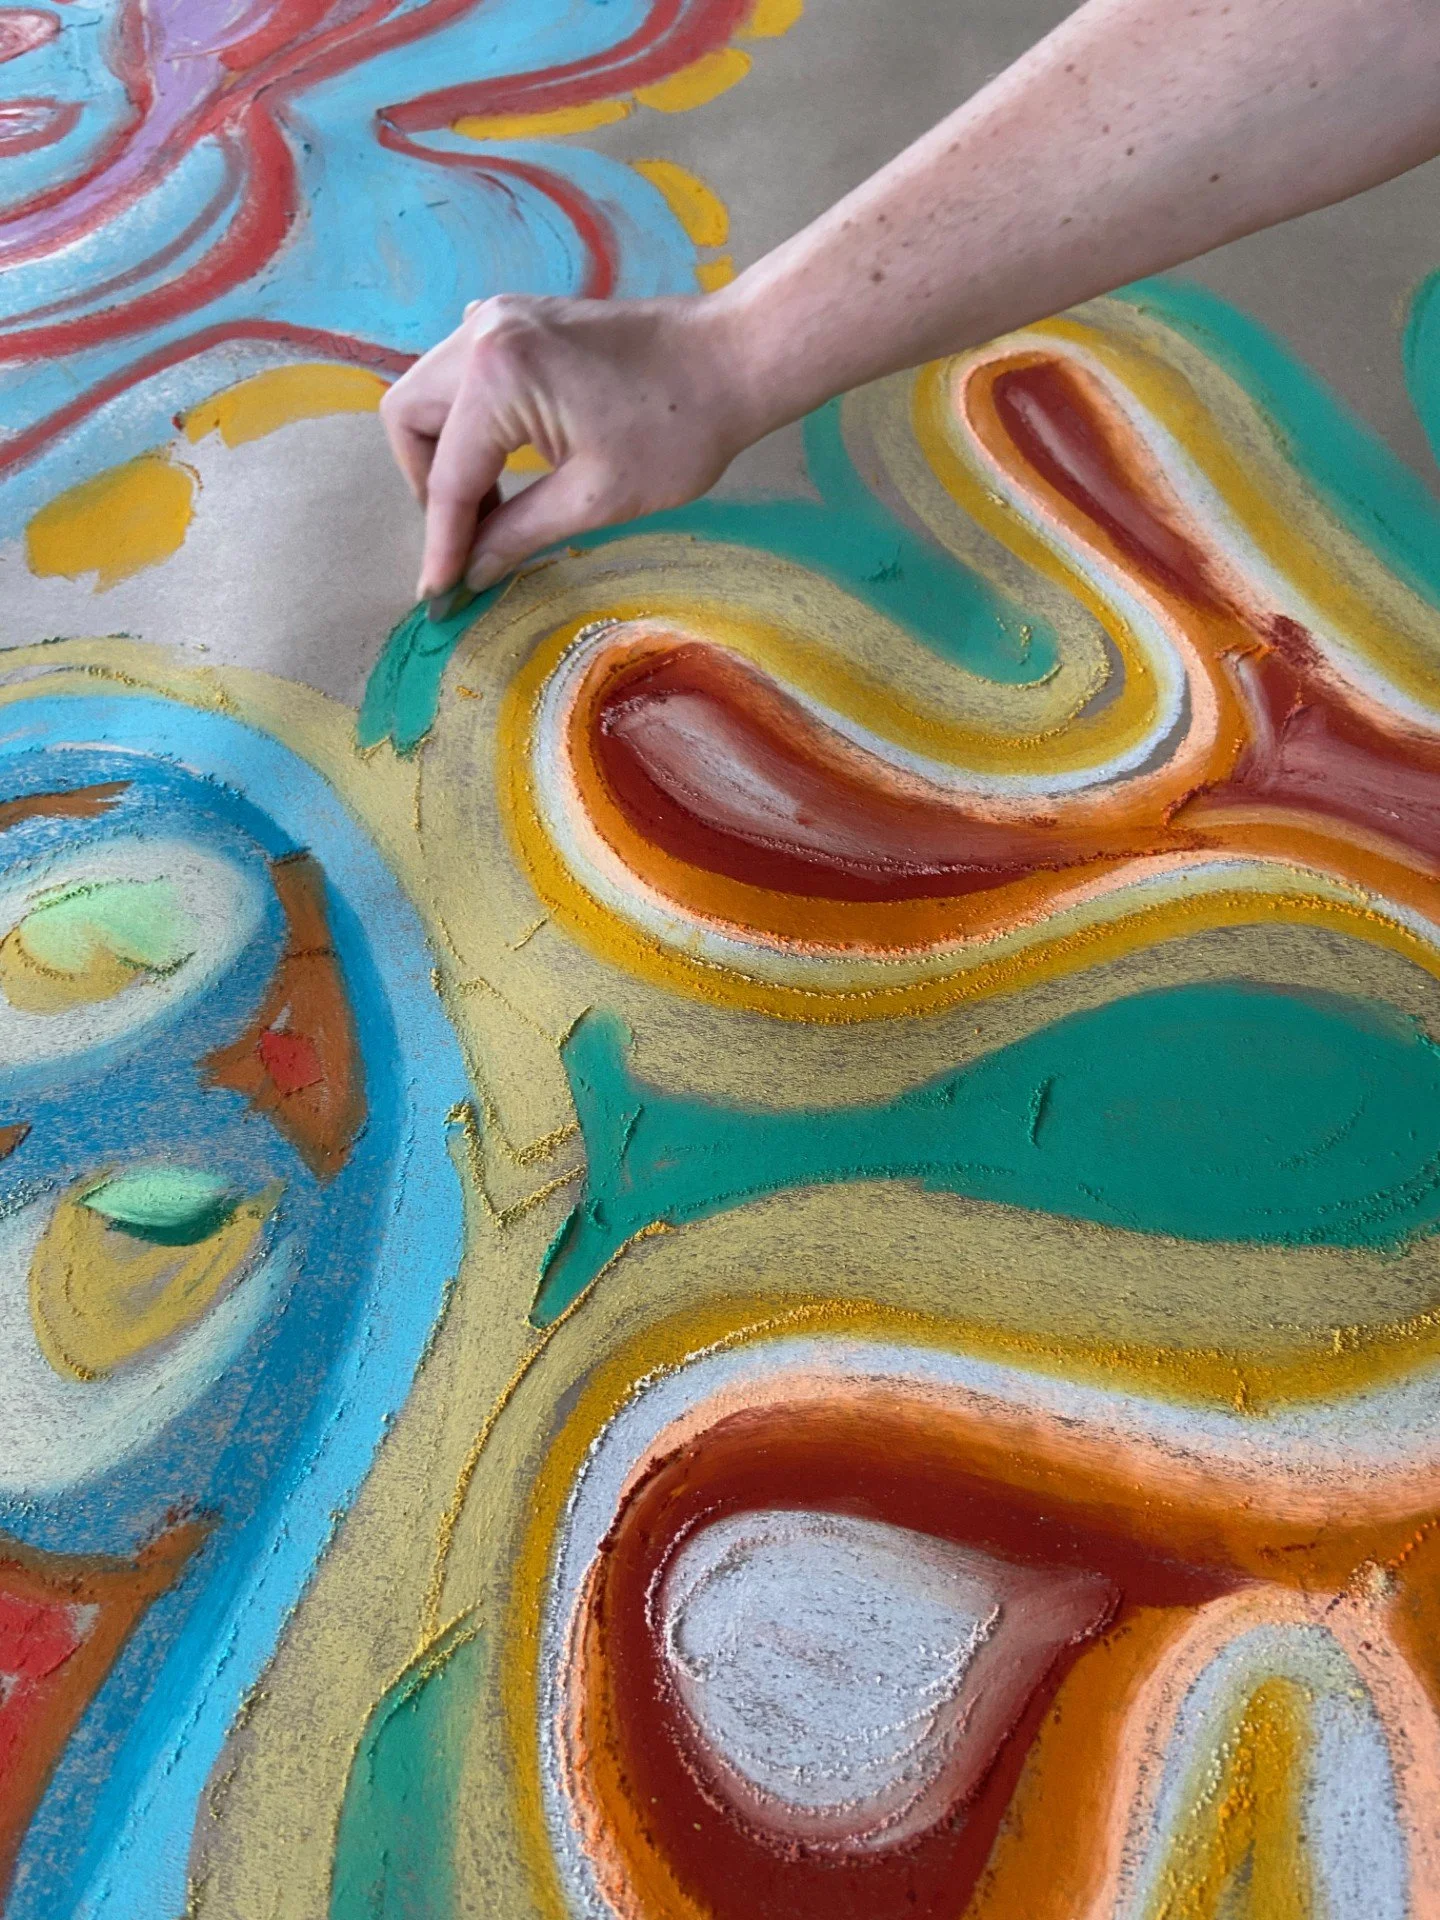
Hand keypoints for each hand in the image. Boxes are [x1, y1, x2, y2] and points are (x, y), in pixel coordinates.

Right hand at [380, 291, 759, 603]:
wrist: (733, 357)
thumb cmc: (678, 430)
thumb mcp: (595, 498)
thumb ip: (518, 534)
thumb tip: (469, 575)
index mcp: (499, 375)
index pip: (448, 477)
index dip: (442, 543)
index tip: (439, 594)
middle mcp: (484, 334)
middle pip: (410, 418)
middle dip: (427, 484)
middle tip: (471, 535)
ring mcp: (499, 317)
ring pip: (430, 393)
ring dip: (447, 451)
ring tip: (497, 504)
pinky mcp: (519, 319)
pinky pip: (463, 372)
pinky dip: (470, 418)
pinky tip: (510, 454)